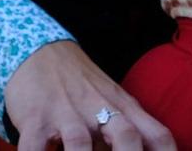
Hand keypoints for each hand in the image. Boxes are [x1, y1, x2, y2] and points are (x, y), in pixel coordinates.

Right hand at [5, 40, 173, 150]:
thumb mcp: (113, 102)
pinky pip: (34, 145)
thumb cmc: (83, 86)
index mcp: (124, 109)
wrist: (41, 50)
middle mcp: (99, 109)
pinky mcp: (35, 117)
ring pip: (79, 142)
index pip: (157, 135)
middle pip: (126, 135)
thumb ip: (131, 131)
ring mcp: (66, 113)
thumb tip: (149, 150)